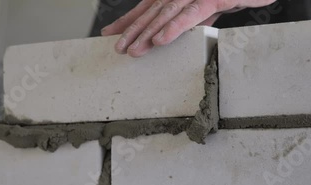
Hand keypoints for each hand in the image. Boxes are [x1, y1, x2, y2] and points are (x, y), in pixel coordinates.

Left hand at [101, 0, 275, 56]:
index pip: (147, 7)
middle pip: (152, 11)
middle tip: (118, 48)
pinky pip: (190, 14)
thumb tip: (163, 36)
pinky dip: (174, 27)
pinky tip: (161, 40)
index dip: (127, 20)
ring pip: (166, 13)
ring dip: (148, 32)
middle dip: (133, 30)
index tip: (109, 33)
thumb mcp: (200, 9)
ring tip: (135, 50)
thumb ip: (181, 19)